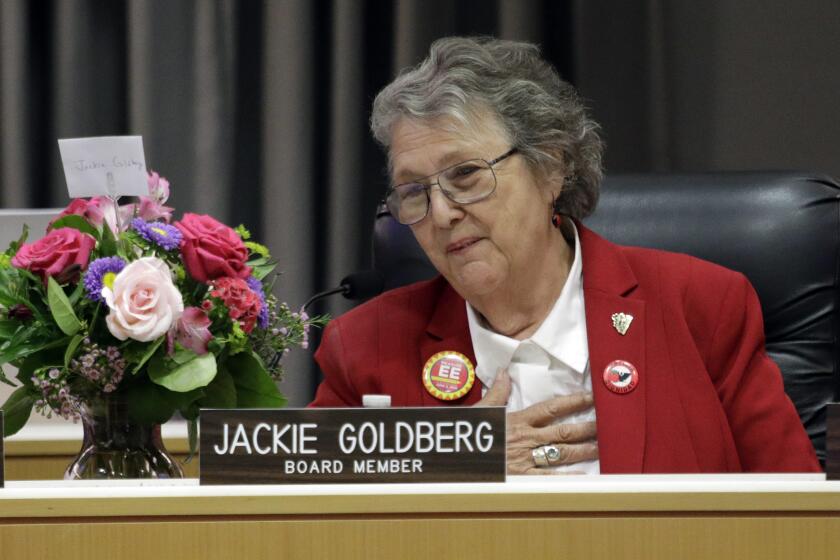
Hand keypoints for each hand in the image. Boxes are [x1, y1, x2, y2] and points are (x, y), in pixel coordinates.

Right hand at [476, 368, 597, 473]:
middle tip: (605, 425)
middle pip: (563, 431)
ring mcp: (526, 458)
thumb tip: (503, 372)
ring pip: (561, 452)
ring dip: (583, 450)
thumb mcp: (481, 410)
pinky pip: (550, 476)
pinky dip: (567, 475)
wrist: (457, 459)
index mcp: (518, 420)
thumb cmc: (468, 434)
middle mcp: (526, 438)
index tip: (591, 398)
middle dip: (586, 428)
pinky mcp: (523, 477)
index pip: (551, 408)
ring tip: (600, 447)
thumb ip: (497, 392)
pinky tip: (583, 474)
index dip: (573, 402)